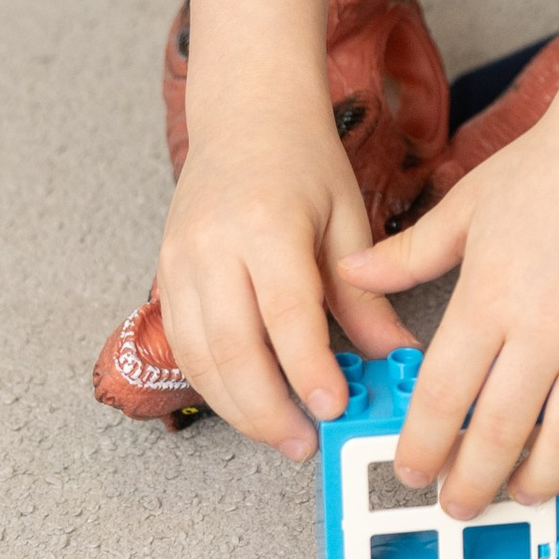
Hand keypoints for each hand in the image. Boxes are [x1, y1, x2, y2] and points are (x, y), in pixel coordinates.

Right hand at [157, 75, 412, 457]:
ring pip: (200, 357)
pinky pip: (183, 346)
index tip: (332, 409)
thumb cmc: (302, 160)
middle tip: (306, 444)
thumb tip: (395, 358)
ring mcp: (179, 261)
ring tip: (283, 434)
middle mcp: (213, 245)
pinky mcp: (163, 274)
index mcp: (267, 222)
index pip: (285, 312)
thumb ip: (365, 294)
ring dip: (239, 408)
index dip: (307, 369)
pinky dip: (213, 384)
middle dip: (268, 409)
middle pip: (232, 348)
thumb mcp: (348, 217)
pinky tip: (248, 402)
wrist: (244, 114)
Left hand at [337, 85, 558, 513]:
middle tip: (459, 502)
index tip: (411, 471)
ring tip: (524, 488)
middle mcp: (545, 328)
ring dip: (541, 479)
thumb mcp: (464, 207)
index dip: (421, 448)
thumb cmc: (545, 166)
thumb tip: (350, 275)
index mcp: (488, 299)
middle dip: (470, 486)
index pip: (441, 400)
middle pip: (498, 437)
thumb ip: (406, 254)